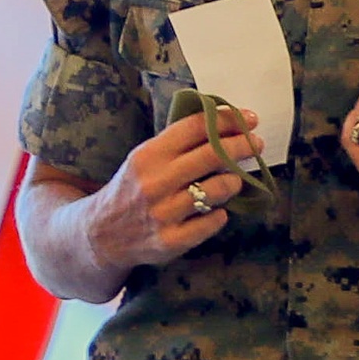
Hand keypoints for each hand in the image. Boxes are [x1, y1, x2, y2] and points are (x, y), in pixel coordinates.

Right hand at [85, 102, 263, 275]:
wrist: (101, 234)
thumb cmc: (132, 188)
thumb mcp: (144, 158)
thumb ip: (177, 144)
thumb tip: (223, 123)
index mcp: (148, 155)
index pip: (196, 127)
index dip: (227, 119)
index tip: (249, 118)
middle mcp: (155, 182)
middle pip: (213, 154)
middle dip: (242, 145)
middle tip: (257, 144)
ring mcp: (163, 213)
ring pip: (217, 190)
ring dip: (234, 182)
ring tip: (235, 180)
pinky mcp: (171, 241)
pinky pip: (211, 223)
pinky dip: (219, 215)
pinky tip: (217, 211)